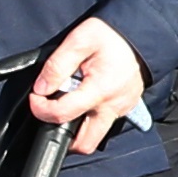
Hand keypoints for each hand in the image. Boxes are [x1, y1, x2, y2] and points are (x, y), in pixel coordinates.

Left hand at [28, 16, 145, 155]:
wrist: (140, 32)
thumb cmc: (112, 35)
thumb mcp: (79, 40)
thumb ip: (57, 65)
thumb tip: (42, 88)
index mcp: (100, 90)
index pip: (62, 114)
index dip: (41, 109)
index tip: (36, 96)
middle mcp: (113, 106)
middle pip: (84, 143)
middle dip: (62, 136)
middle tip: (52, 113)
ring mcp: (121, 109)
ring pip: (95, 135)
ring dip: (77, 128)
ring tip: (69, 102)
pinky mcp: (125, 107)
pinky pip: (105, 123)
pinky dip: (90, 116)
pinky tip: (85, 96)